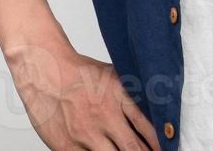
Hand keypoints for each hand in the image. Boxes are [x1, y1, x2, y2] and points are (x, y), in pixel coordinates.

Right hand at [4, 43, 160, 150]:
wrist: (44, 70)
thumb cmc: (79, 73)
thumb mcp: (113, 76)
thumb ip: (132, 94)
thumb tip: (154, 108)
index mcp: (119, 96)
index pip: (147, 126)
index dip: (160, 143)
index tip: (168, 149)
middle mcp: (104, 116)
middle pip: (132, 148)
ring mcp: (85, 133)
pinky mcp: (66, 146)